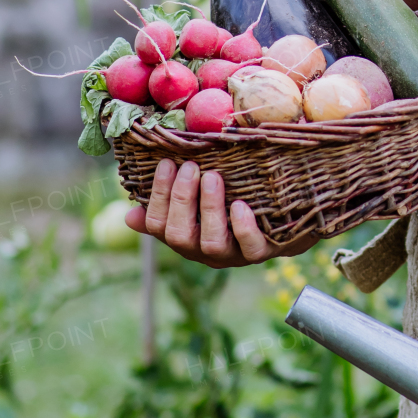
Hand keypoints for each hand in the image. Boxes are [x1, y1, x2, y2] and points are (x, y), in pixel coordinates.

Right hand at [126, 159, 321, 267]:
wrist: (288, 223)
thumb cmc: (237, 201)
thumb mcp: (201, 201)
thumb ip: (169, 205)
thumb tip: (129, 215)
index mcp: (186, 236)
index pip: (158, 224)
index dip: (158, 196)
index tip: (166, 163)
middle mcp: (205, 251)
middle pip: (181, 236)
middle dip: (181, 199)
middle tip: (188, 166)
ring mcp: (234, 255)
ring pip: (213, 243)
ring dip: (209, 208)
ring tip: (213, 177)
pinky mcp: (263, 253)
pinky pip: (251, 248)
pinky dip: (243, 227)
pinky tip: (241, 205)